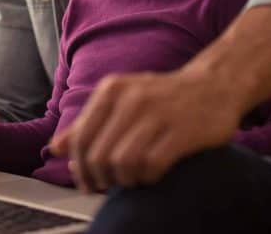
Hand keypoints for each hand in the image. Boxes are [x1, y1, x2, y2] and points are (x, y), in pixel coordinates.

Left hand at [48, 68, 241, 191]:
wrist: (215, 84)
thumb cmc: (164, 97)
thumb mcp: (122, 99)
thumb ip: (89, 123)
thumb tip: (56, 149)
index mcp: (112, 90)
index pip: (81, 138)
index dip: (80, 168)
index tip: (88, 182)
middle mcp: (132, 99)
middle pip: (98, 155)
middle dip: (100, 179)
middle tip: (110, 186)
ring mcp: (158, 114)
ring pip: (122, 163)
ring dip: (124, 180)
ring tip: (133, 179)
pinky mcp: (182, 131)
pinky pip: (151, 166)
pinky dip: (147, 178)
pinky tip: (153, 174)